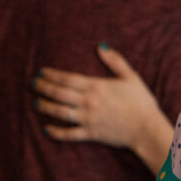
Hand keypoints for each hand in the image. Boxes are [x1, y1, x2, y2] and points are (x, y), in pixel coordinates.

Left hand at [32, 44, 165, 146]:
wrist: (147, 128)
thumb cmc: (141, 102)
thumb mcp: (130, 77)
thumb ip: (115, 61)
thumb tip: (101, 46)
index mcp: (97, 86)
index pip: (68, 79)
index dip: (53, 75)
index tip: (42, 72)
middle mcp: (89, 102)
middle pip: (60, 93)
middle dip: (44, 88)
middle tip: (33, 84)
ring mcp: (88, 119)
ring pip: (60, 112)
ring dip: (46, 107)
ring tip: (35, 102)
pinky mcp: (91, 133)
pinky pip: (69, 134)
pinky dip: (56, 132)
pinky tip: (47, 129)